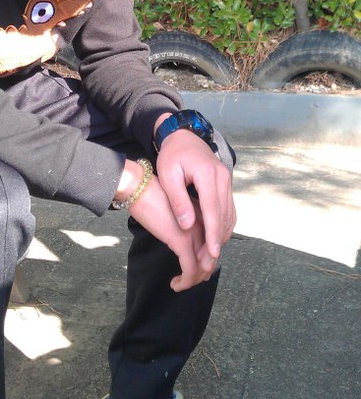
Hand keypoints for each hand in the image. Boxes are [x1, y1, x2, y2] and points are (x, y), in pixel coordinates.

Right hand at [128, 172, 211, 291]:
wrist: (140, 188)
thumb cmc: (151, 196)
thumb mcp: (172, 210)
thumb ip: (182, 222)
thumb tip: (181, 237)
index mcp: (201, 216)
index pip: (211, 244)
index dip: (206, 261)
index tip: (195, 270)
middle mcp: (202, 225)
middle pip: (210, 258)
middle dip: (201, 274)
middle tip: (188, 281)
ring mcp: (194, 233)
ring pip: (203, 267)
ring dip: (194, 280)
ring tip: (180, 284)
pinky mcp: (182, 241)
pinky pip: (190, 269)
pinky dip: (185, 281)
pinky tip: (174, 285)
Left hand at [155, 117, 235, 277]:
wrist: (183, 136)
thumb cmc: (172, 155)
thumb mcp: (168, 175)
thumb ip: (178, 200)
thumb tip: (187, 226)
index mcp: (208, 175)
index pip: (213, 210)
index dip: (213, 234)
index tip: (213, 254)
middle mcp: (223, 177)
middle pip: (224, 215)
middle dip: (218, 240)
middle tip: (208, 262)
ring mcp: (227, 180)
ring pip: (229, 213)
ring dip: (222, 234)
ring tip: (210, 255)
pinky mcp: (226, 183)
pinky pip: (228, 208)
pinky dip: (223, 224)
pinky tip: (215, 237)